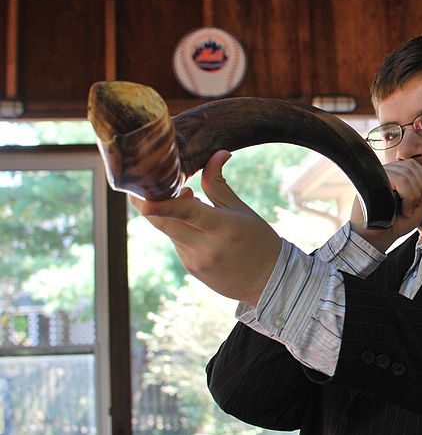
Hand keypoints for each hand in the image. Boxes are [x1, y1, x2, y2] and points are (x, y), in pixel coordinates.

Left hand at [129, 150, 280, 305]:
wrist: (269, 281)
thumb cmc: (259, 240)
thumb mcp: (242, 210)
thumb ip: (219, 184)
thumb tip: (217, 153)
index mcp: (223, 228)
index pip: (187, 213)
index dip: (162, 205)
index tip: (143, 199)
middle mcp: (206, 247)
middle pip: (164, 223)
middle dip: (148, 204)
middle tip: (140, 186)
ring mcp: (195, 261)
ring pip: (170, 230)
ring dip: (171, 214)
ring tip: (192, 201)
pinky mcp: (191, 268)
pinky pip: (177, 243)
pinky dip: (180, 230)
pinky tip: (199, 228)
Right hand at [350, 159, 421, 251]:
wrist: (379, 238)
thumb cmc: (398, 222)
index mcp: (395, 172)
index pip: (416, 164)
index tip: (417, 202)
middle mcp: (385, 170)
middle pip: (413, 167)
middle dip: (420, 189)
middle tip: (412, 208)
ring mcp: (378, 175)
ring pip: (407, 174)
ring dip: (413, 196)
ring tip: (406, 211)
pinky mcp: (375, 182)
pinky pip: (401, 181)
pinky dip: (408, 197)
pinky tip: (402, 210)